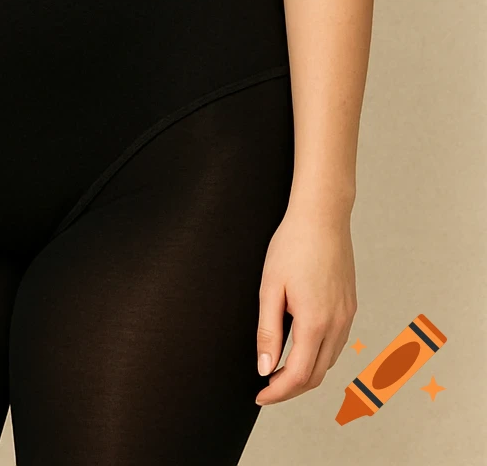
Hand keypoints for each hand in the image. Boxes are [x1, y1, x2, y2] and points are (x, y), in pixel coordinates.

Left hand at [254, 200, 357, 404]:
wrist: (322, 216)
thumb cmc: (292, 245)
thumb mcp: (270, 287)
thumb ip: (268, 331)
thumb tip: (264, 367)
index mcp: (315, 322)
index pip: (297, 375)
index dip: (277, 392)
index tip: (259, 395)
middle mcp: (337, 324)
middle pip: (316, 375)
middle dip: (290, 388)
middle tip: (266, 388)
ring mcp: (347, 316)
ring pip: (329, 361)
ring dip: (306, 373)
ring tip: (280, 370)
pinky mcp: (351, 306)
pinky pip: (337, 343)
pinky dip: (319, 355)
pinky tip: (302, 347)